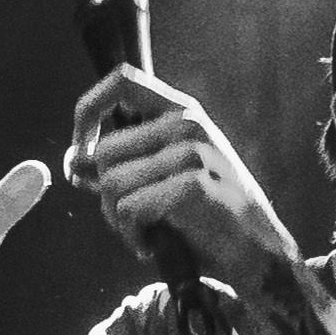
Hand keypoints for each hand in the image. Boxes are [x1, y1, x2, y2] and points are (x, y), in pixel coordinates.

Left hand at [66, 72, 296, 293]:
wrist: (259, 253)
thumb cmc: (209, 216)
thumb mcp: (168, 176)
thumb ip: (126, 162)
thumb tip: (76, 162)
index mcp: (182, 111)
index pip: (122, 81)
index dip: (89, 111)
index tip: (82, 151)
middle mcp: (188, 123)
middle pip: (105, 151)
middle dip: (103, 194)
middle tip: (128, 218)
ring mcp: (194, 152)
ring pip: (111, 183)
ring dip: (117, 219)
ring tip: (144, 232)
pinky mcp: (195, 185)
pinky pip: (130, 208)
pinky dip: (133, 234)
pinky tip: (153, 244)